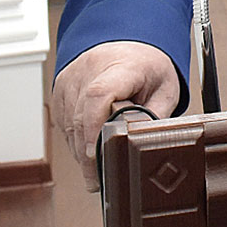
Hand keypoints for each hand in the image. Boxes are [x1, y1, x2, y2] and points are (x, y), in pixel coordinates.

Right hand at [51, 40, 179, 190]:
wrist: (130, 46)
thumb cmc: (150, 68)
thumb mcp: (166, 89)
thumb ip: (155, 115)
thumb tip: (144, 145)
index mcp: (123, 66)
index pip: (99, 95)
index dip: (95, 128)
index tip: (96, 156)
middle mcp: (90, 69)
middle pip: (81, 117)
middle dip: (88, 154)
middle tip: (97, 180)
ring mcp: (71, 79)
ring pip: (69, 124)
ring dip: (80, 150)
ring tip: (94, 172)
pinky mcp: (60, 89)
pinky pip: (64, 122)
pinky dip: (75, 139)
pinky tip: (87, 151)